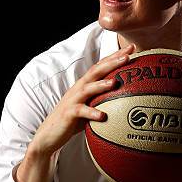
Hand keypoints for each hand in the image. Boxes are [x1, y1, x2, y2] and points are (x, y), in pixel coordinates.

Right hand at [30, 43, 134, 157]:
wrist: (50, 133)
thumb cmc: (74, 120)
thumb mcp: (91, 105)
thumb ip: (104, 99)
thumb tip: (129, 99)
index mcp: (86, 84)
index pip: (102, 66)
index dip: (115, 56)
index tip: (132, 47)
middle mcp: (79, 88)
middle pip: (96, 71)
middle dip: (112, 62)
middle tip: (128, 56)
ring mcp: (73, 99)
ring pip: (88, 88)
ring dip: (101, 85)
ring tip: (114, 83)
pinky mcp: (69, 113)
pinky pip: (81, 111)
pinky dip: (92, 113)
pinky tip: (102, 116)